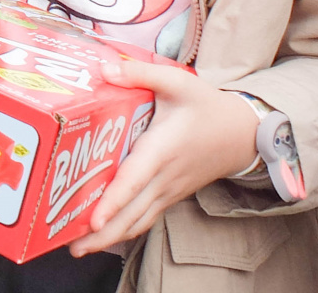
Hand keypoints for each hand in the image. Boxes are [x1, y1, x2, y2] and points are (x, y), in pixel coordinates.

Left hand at [69, 62, 258, 256]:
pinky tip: (103, 235)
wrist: (244, 133)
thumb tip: (104, 68)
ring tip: (79, 249)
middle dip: (103, 233)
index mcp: (162, 149)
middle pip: (133, 212)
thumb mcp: (177, 81)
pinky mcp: (170, 194)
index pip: (134, 180)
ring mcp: (169, 190)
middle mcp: (164, 177)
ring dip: (111, 238)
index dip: (114, 201)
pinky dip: (125, 229)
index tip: (95, 220)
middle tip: (73, 248)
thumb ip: (139, 73)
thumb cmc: (207, 106)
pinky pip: (146, 216)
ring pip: (139, 220)